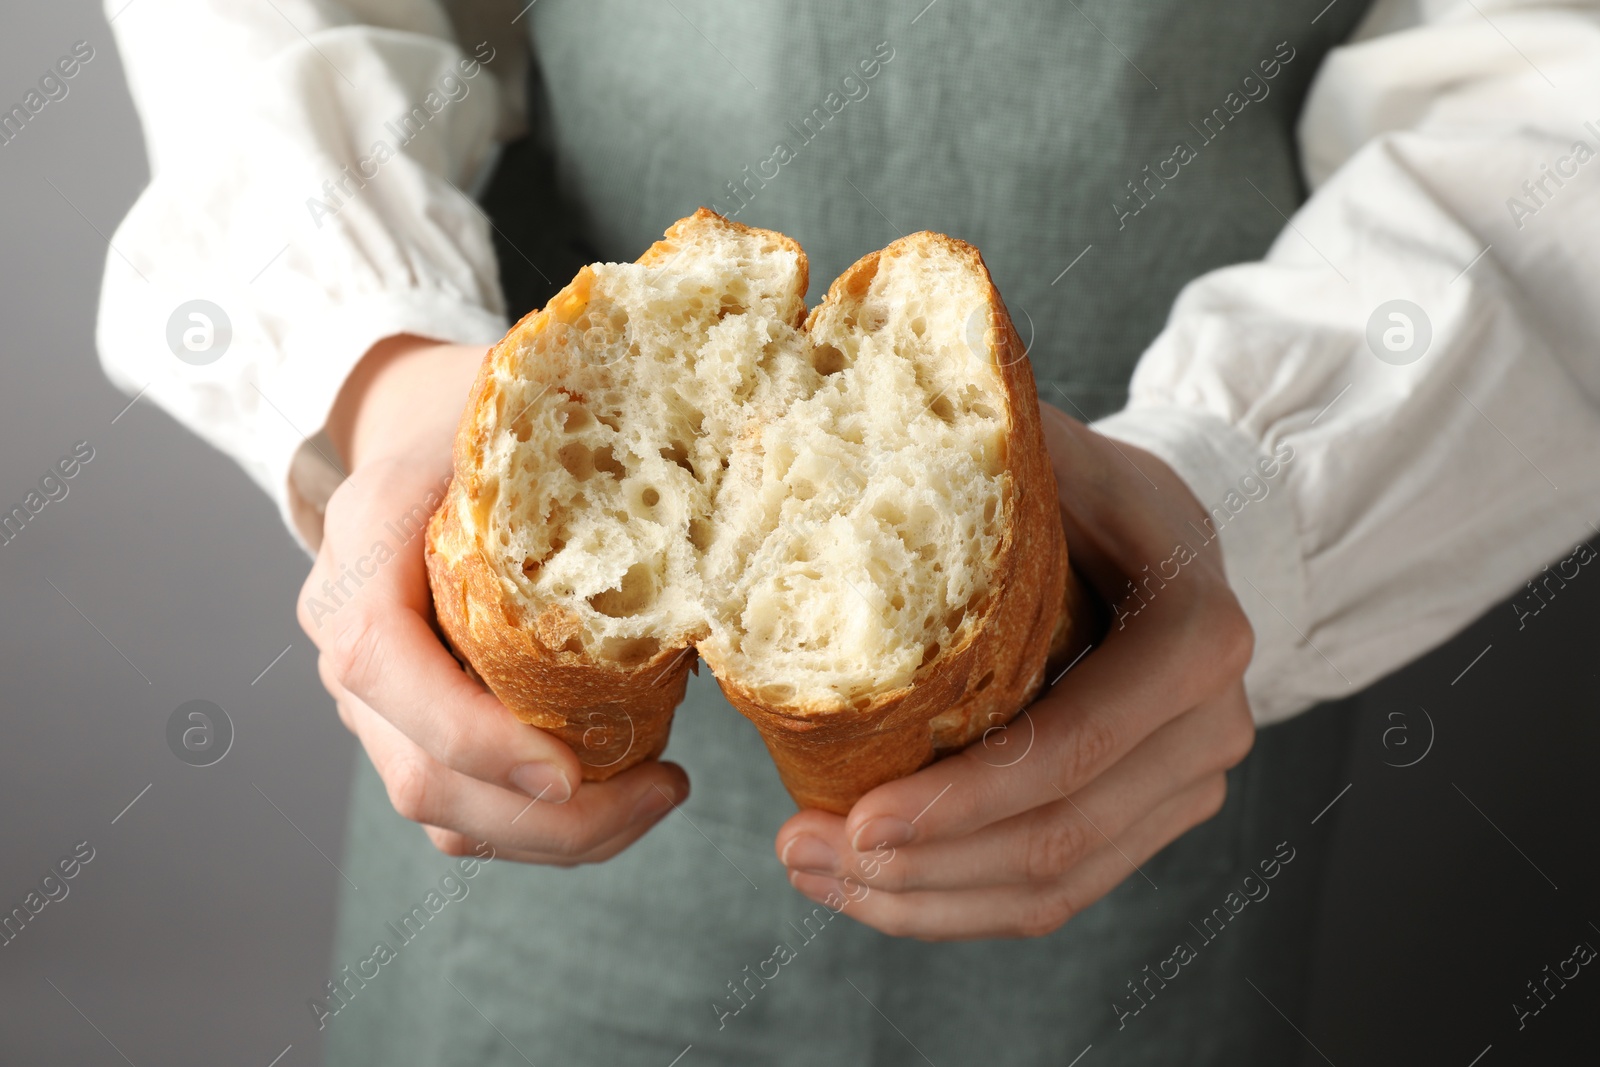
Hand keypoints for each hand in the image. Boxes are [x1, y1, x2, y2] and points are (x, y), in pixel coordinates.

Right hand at [299, 335, 688, 863]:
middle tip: (665, 792)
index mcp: (364, 544)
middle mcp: (346, 631)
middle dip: (548, 819)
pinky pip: (465, 809)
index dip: (469, 732)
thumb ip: (574, 452)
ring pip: (444, 812)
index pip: (380, 662)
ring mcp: (372, 694)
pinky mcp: (409, 727)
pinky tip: (622, 797)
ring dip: (559, 836)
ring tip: (658, 797)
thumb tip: (713, 503)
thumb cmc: (485, 417)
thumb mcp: (517, 410)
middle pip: (418, 774)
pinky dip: (545, 827)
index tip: (570, 772)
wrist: (416, 427)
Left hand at [775, 402, 1255, 937]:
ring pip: (1055, 887)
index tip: (856, 818)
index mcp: (1196, 634)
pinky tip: (871, 886)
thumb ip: (969, 457)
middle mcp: (1209, 725)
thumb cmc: (1089, 481)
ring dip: (924, 900)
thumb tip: (818, 450)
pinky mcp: (1148, 817)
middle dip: (921, 865)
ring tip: (813, 873)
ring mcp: (1184, 783)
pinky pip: (1057, 891)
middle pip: (1059, 838)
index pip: (1076, 744)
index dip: (964, 798)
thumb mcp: (1044, 446)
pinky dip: (958, 902)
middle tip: (800, 852)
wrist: (1164, 527)